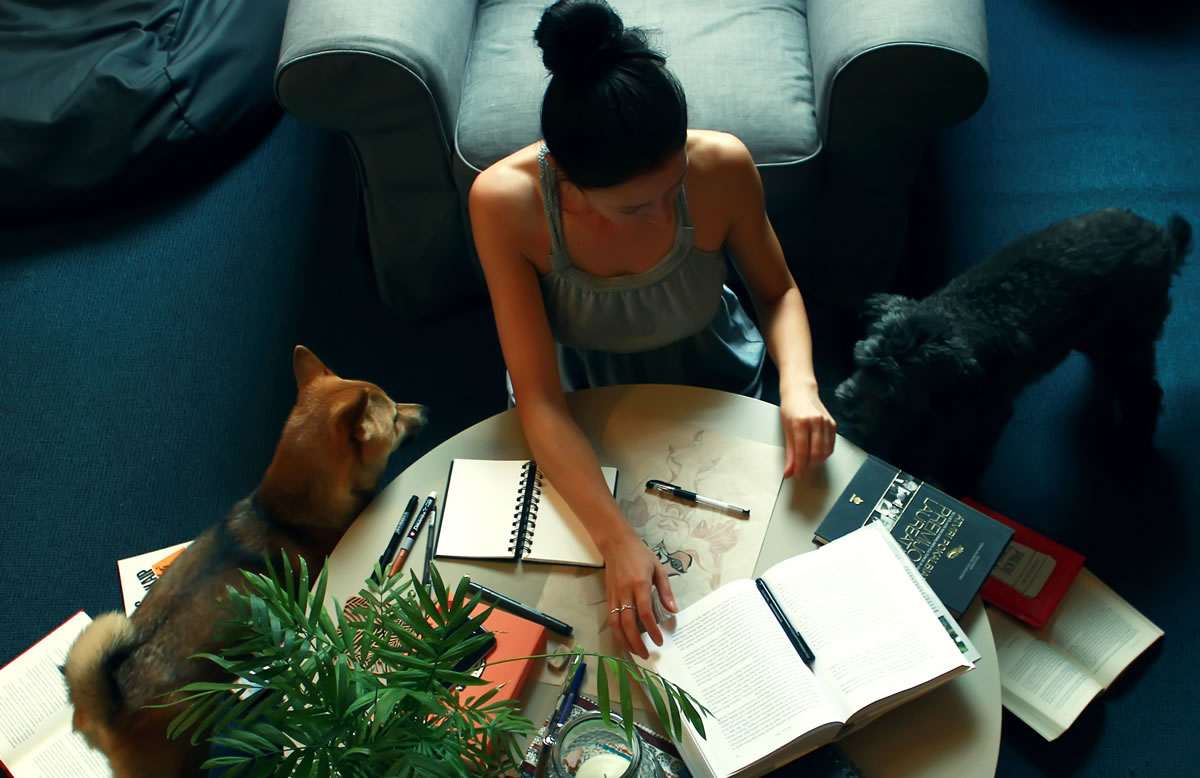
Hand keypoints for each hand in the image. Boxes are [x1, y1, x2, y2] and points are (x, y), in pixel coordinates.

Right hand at [604, 530, 676, 658]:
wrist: (616, 544)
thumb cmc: (640, 555)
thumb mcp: (659, 568)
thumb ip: (666, 591)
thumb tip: (673, 610)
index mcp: (640, 584)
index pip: (645, 612)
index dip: (652, 630)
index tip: (659, 641)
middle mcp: (625, 592)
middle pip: (628, 623)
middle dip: (637, 642)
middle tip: (646, 654)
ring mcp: (614, 595)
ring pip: (616, 623)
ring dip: (624, 640)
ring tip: (634, 651)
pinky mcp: (608, 597)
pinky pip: (611, 618)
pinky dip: (616, 632)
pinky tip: (624, 639)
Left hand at [781, 383, 836, 476]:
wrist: (801, 391)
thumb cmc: (791, 408)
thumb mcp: (786, 429)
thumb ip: (789, 452)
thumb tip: (789, 471)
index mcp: (801, 422)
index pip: (802, 451)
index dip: (800, 467)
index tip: (797, 475)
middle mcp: (816, 422)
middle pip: (816, 454)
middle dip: (809, 466)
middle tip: (802, 471)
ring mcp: (826, 422)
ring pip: (825, 451)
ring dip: (817, 462)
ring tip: (808, 464)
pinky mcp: (833, 424)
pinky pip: (831, 445)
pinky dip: (824, 454)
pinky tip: (816, 454)